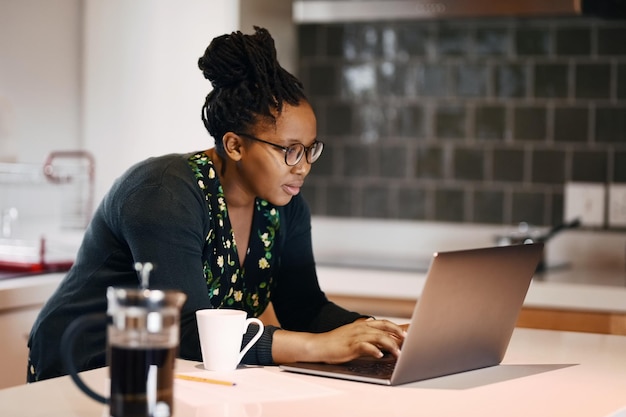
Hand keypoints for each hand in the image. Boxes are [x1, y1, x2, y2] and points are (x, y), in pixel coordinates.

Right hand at [272, 318, 406, 364]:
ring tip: (398, 353)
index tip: (408, 333)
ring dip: (390, 344)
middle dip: (397, 333)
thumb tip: (383, 341)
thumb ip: (367, 336)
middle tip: (407, 340)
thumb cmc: (336, 343)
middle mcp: (361, 328)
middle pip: (384, 327)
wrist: (319, 345)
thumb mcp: (353, 336)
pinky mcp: (350, 346)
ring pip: (378, 337)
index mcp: (362, 325)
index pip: (383, 323)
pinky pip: (365, 346)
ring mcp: (356, 336)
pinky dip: (374, 350)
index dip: (396, 327)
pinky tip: (380, 355)